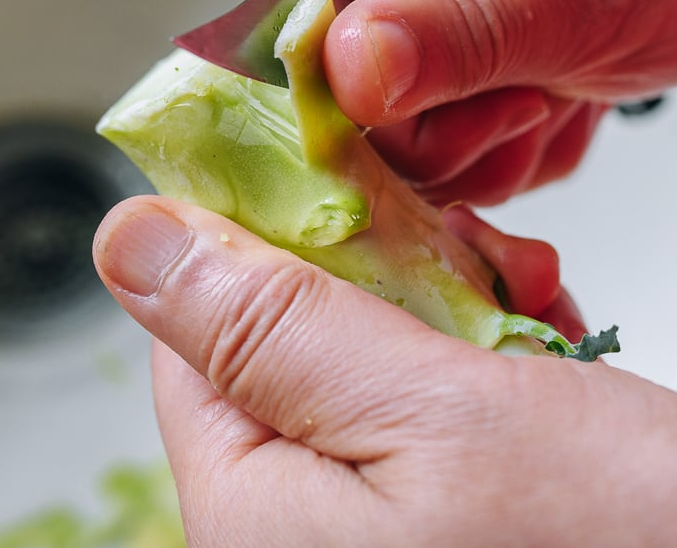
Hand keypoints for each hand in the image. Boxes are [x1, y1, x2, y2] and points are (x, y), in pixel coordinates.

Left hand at [93, 196, 676, 546]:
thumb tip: (131, 245)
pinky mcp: (457, 509)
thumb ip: (272, 327)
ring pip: (369, 349)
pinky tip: (544, 343)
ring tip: (524, 302)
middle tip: (460, 249)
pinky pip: (435, 394)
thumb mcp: (433, 411)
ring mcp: (383, 522)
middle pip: (285, 334)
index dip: (255, 231)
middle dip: (377, 267)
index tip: (323, 165)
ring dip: (447, 299)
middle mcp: (303, 528)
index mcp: (257, 511)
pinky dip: (490, 349)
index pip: (192, 329)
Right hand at [293, 0, 676, 204]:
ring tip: (561, 92)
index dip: (388, 115)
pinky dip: (483, 130)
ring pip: (378, 115)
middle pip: (340, 84)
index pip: (317, 33)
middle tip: (548, 101)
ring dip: (477, 139)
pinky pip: (412, 110)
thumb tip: (344, 72)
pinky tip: (546, 89)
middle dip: (449, 132)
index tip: (503, 116)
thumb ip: (470, 28)